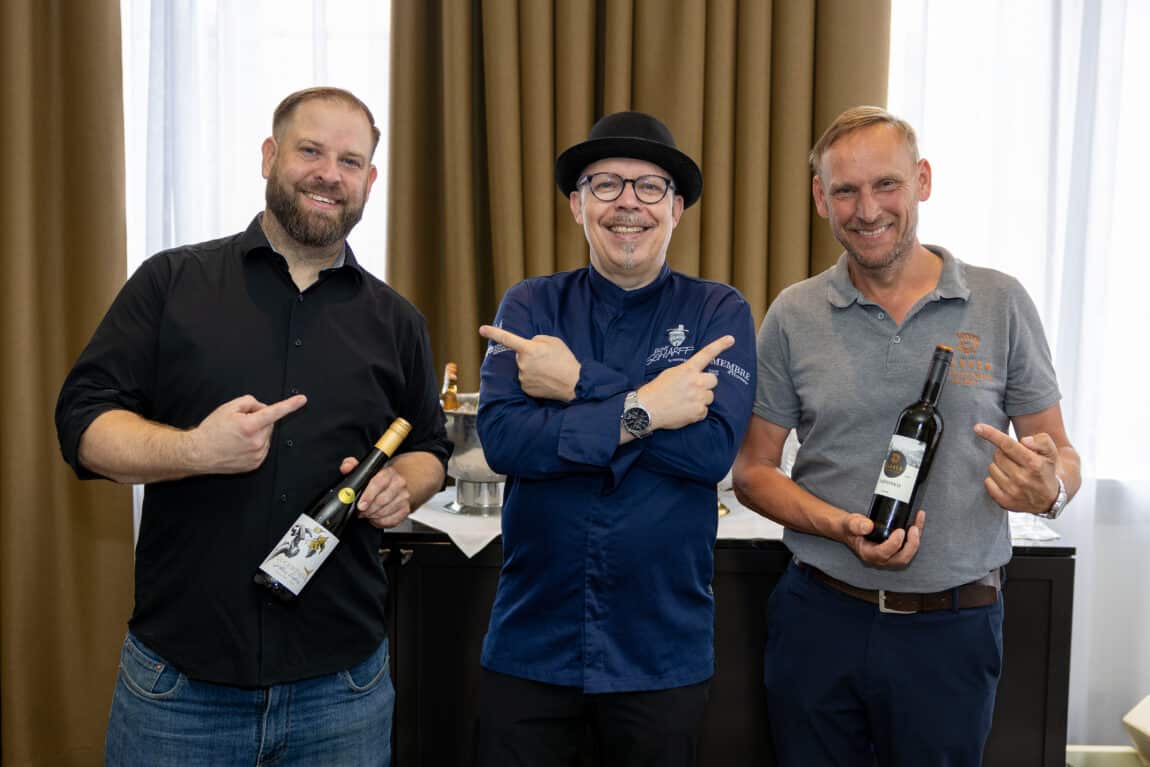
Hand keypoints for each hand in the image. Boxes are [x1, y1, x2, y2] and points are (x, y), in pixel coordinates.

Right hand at [186, 394, 306, 472]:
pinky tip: (240, 445)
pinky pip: (262, 448)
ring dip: (257, 433)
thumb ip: (250, 402)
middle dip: (259, 420)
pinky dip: (255, 444)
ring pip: (266, 436)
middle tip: (241, 423)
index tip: (302, 400)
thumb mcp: (228, 408)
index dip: (290, 405)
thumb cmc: (212, 431)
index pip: (275, 412)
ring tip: (237, 436)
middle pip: (269, 424)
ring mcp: (257, 454)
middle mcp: (256, 441)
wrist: (199, 452)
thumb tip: (262, 407)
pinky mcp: (255, 464)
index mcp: (250, 425)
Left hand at [341, 459, 411, 528]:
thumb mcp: (365, 470)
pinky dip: (380, 522)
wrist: (398, 485)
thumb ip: (352, 465)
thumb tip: (346, 467)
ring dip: (373, 516)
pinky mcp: (406, 509)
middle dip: (368, 509)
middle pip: (382, 500)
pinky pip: (391, 520)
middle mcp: (399, 484)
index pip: (379, 483)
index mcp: (388, 473)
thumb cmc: (379, 479)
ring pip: (386, 511)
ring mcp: (404, 497)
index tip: (360, 505)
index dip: (368, 496)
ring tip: (366, 514)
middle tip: (360, 512)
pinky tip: (375, 517)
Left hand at [479, 325, 580, 401]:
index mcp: (529, 349)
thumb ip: (537, 340)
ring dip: (532, 367)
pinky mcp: (525, 389)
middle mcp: (523, 363)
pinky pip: (526, 380)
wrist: (574, 383)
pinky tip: (546, 380)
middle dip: (529, 355)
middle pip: (520, 355)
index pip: (507, 339)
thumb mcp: (553, 341)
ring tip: (549, 370)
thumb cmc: (565, 360)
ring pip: (523, 368)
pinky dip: (534, 379)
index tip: (482, 330)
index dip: (493, 333)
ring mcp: (523, 377)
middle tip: (547, 359)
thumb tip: (528, 345)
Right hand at [637, 335, 734, 430]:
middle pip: (713, 380)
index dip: (720, 345)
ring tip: (686, 402)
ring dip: (701, 399)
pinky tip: (684, 411)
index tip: (730, 339)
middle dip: (706, 384)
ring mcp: (698, 397)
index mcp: (688, 370)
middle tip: (693, 389)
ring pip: (710, 396)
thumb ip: (686, 372)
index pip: (706, 354)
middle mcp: (696, 382)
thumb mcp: (670, 374)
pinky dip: (696, 412)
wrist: (647, 409)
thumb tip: (695, 375)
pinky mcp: (699, 411)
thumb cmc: (657, 391)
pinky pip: (704, 410)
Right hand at [841, 509, 925, 567]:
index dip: (894, 544)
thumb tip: (868, 526)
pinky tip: (918, 519)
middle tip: (913, 529)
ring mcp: (890, 555)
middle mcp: (880, 558)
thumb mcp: (849, 523)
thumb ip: (856, 525)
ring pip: (907, 553)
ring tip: (917, 523)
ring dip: (916, 540)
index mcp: (868, 554)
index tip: (899, 531)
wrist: (850, 530)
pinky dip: (916, 534)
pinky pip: (909, 545)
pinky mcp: (896, 549)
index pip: (884, 553)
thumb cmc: (850, 528)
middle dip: (911, 545)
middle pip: (900, 559)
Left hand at [973, 423, 1059, 513]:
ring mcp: (1013, 491)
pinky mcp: (1005, 502)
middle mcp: (1022, 478)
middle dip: (1004, 453)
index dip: (991, 434)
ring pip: (991, 468)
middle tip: (1015, 459)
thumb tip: (1024, 441)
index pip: (1008, 445)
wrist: (1050, 498)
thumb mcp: (1050, 452)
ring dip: (999, 467)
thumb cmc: (1046, 470)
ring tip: (1013, 471)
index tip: (977, 427)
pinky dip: (994, 480)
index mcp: (1034, 464)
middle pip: (997, 455)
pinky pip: (988, 482)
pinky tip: (1007, 481)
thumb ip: (1041, 441)